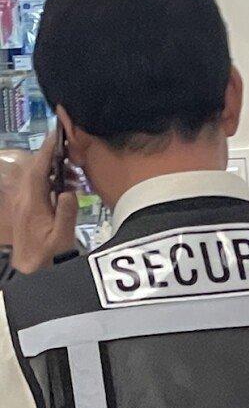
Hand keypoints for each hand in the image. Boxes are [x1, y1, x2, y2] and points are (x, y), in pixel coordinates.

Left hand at [10, 131, 78, 274]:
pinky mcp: (22, 208)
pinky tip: (61, 188)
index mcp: (32, 202)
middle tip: (70, 154)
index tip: (58, 134)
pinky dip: (46, 179)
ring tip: (70, 175)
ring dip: (49, 169)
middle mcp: (22, 198)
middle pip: (33, 168)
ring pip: (32, 176)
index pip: (39, 169)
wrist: (29, 273)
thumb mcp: (62, 238)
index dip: (48, 150)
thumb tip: (69, 191)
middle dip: (50, 156)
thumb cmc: (48, 257)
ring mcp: (20, 202)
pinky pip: (32, 185)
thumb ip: (66, 214)